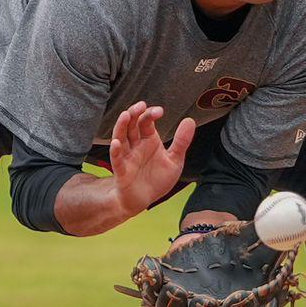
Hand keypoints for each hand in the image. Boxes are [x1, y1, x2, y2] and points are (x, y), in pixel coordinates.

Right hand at [108, 101, 195, 217]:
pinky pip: (116, 160)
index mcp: (148, 140)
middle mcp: (135, 145)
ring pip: (120, 138)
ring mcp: (127, 157)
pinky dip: (115, 151)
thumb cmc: (156, 179)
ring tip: (125, 115)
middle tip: (141, 106)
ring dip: (122, 126)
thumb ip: (181, 141)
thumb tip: (190, 120)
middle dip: (134, 114)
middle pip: (131, 125)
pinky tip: (116, 143)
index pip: (146, 121)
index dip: (150, 114)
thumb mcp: (174, 160)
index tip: (159, 111)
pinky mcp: (122, 171)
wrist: (144, 200)